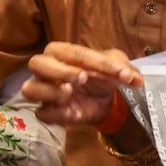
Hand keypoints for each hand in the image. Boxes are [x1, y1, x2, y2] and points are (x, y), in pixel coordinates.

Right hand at [21, 42, 140, 125]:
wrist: (106, 101)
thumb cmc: (104, 76)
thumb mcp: (117, 66)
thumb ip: (125, 67)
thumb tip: (134, 78)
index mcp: (62, 52)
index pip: (74, 52)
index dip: (98, 62)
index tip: (122, 74)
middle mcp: (47, 68)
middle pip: (37, 63)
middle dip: (60, 70)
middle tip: (83, 78)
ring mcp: (45, 91)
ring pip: (31, 88)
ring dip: (50, 91)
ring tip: (70, 94)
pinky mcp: (49, 112)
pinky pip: (42, 113)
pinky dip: (54, 113)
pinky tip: (70, 112)